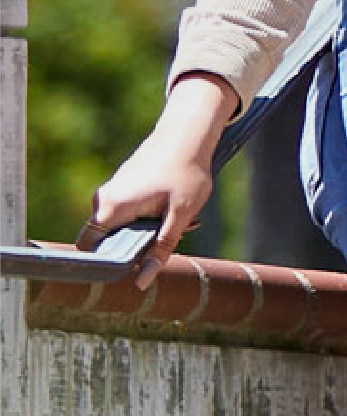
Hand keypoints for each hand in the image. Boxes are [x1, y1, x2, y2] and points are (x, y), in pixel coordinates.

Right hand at [83, 77, 234, 271]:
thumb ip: (160, 249)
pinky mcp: (122, 187)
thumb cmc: (186, 173)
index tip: (127, 271)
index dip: (103, 263)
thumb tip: (141, 281)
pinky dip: (148, 215)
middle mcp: (104, 199)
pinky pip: (128, 212)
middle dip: (137, 245)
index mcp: (111, 207)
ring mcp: (111, 191)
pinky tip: (171, 205)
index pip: (88, 246)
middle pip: (110, 238)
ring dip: (147, 229)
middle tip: (168, 232)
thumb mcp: (180, 216)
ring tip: (174, 214)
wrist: (188, 134)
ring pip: (122, 225)